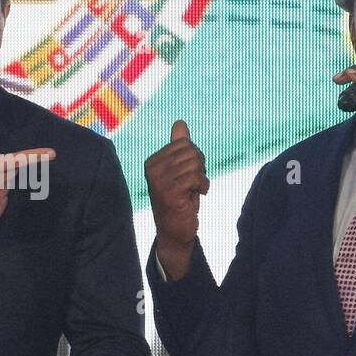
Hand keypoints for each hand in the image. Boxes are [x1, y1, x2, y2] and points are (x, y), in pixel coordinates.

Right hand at [144, 120, 209, 279]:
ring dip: (202, 178)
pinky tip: (198, 195)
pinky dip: (203, 186)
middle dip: (200, 166)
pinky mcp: (170, 192)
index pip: (184, 143)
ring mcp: (160, 181)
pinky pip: (196, 177)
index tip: (189, 173)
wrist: (174, 231)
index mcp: (152, 161)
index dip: (195, 156)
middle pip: (191, 151)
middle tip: (194, 183)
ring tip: (194, 190)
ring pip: (195, 163)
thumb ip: (179, 146)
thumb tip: (180, 123)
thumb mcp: (179, 171)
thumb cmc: (178, 200)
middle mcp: (152, 169)